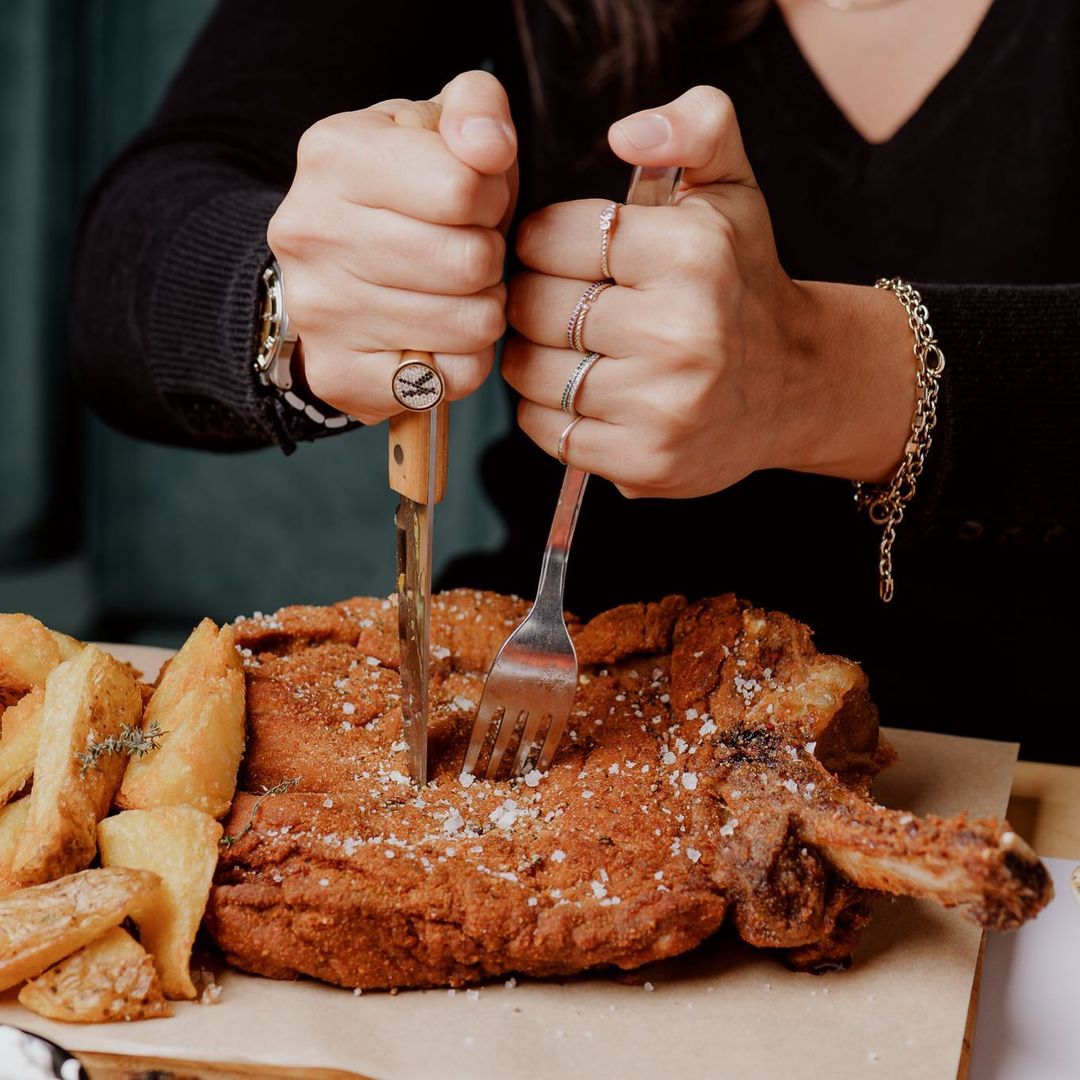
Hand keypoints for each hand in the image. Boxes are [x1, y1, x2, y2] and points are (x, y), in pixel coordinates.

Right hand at [267, 70, 517, 423]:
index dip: (489, 198)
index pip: (463, 187)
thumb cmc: (404, 192)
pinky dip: (463, 362)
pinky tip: (437, 338)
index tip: (470, 202)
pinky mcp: (338, 374)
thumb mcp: (436, 127)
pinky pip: (451, 379)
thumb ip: (477, 107)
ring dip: (483, 310)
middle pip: (470, 262)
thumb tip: (490, 148)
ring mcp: (319, 311)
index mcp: (335, 154)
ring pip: (471, 324)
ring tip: (453, 292)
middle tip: (465, 253)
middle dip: (488, 258)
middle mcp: (311, 231)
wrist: (328, 268)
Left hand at [504, 86, 912, 497]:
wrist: (797, 383)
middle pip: (533, 307)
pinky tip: (579, 392)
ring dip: (532, 356)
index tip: (563, 252)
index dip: (542, 242)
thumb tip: (628, 134)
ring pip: (530, 372)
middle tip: (561, 301)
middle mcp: (680, 333)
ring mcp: (663, 405)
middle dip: (534, 298)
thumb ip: (694, 126)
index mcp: (692, 253)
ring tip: (567, 346)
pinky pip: (546, 430)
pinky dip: (545, 410)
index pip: (551, 237)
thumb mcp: (731, 186)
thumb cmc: (743, 279)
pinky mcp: (647, 461)